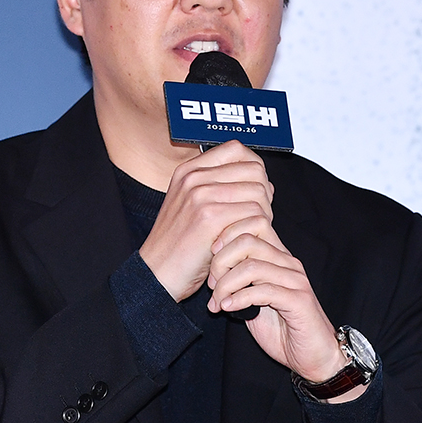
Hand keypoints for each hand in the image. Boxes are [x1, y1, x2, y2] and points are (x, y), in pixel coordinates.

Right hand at [139, 141, 273, 302]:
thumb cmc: (179, 245)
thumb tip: (263, 181)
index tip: (254, 189)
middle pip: (254, 169)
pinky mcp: (210, 218)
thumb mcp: (192, 205)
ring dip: (264, 213)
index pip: (237, 149)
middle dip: (264, 193)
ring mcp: (200, 195)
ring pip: (259, 192)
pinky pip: (255, 214)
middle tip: (257, 215)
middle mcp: (193, 177)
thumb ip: (221, 187)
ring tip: (250, 229)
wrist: (157, 273)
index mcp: (188, 170)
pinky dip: (259, 229)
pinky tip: (246, 240)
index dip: (254, 168)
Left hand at [206, 217, 360, 396]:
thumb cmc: (282, 327)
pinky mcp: (299, 301)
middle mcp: (288, 262)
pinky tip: (228, 309)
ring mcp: (295, 280)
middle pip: (248, 241)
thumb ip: (239, 279)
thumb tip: (212, 269)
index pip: (253, 223)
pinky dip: (238, 299)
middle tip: (212, 285)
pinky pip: (262, 291)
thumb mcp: (253, 298)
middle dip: (221, 262)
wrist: (313, 356)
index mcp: (278, 256)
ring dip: (226, 285)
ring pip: (251, 266)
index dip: (226, 236)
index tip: (212, 258)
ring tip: (218, 301)